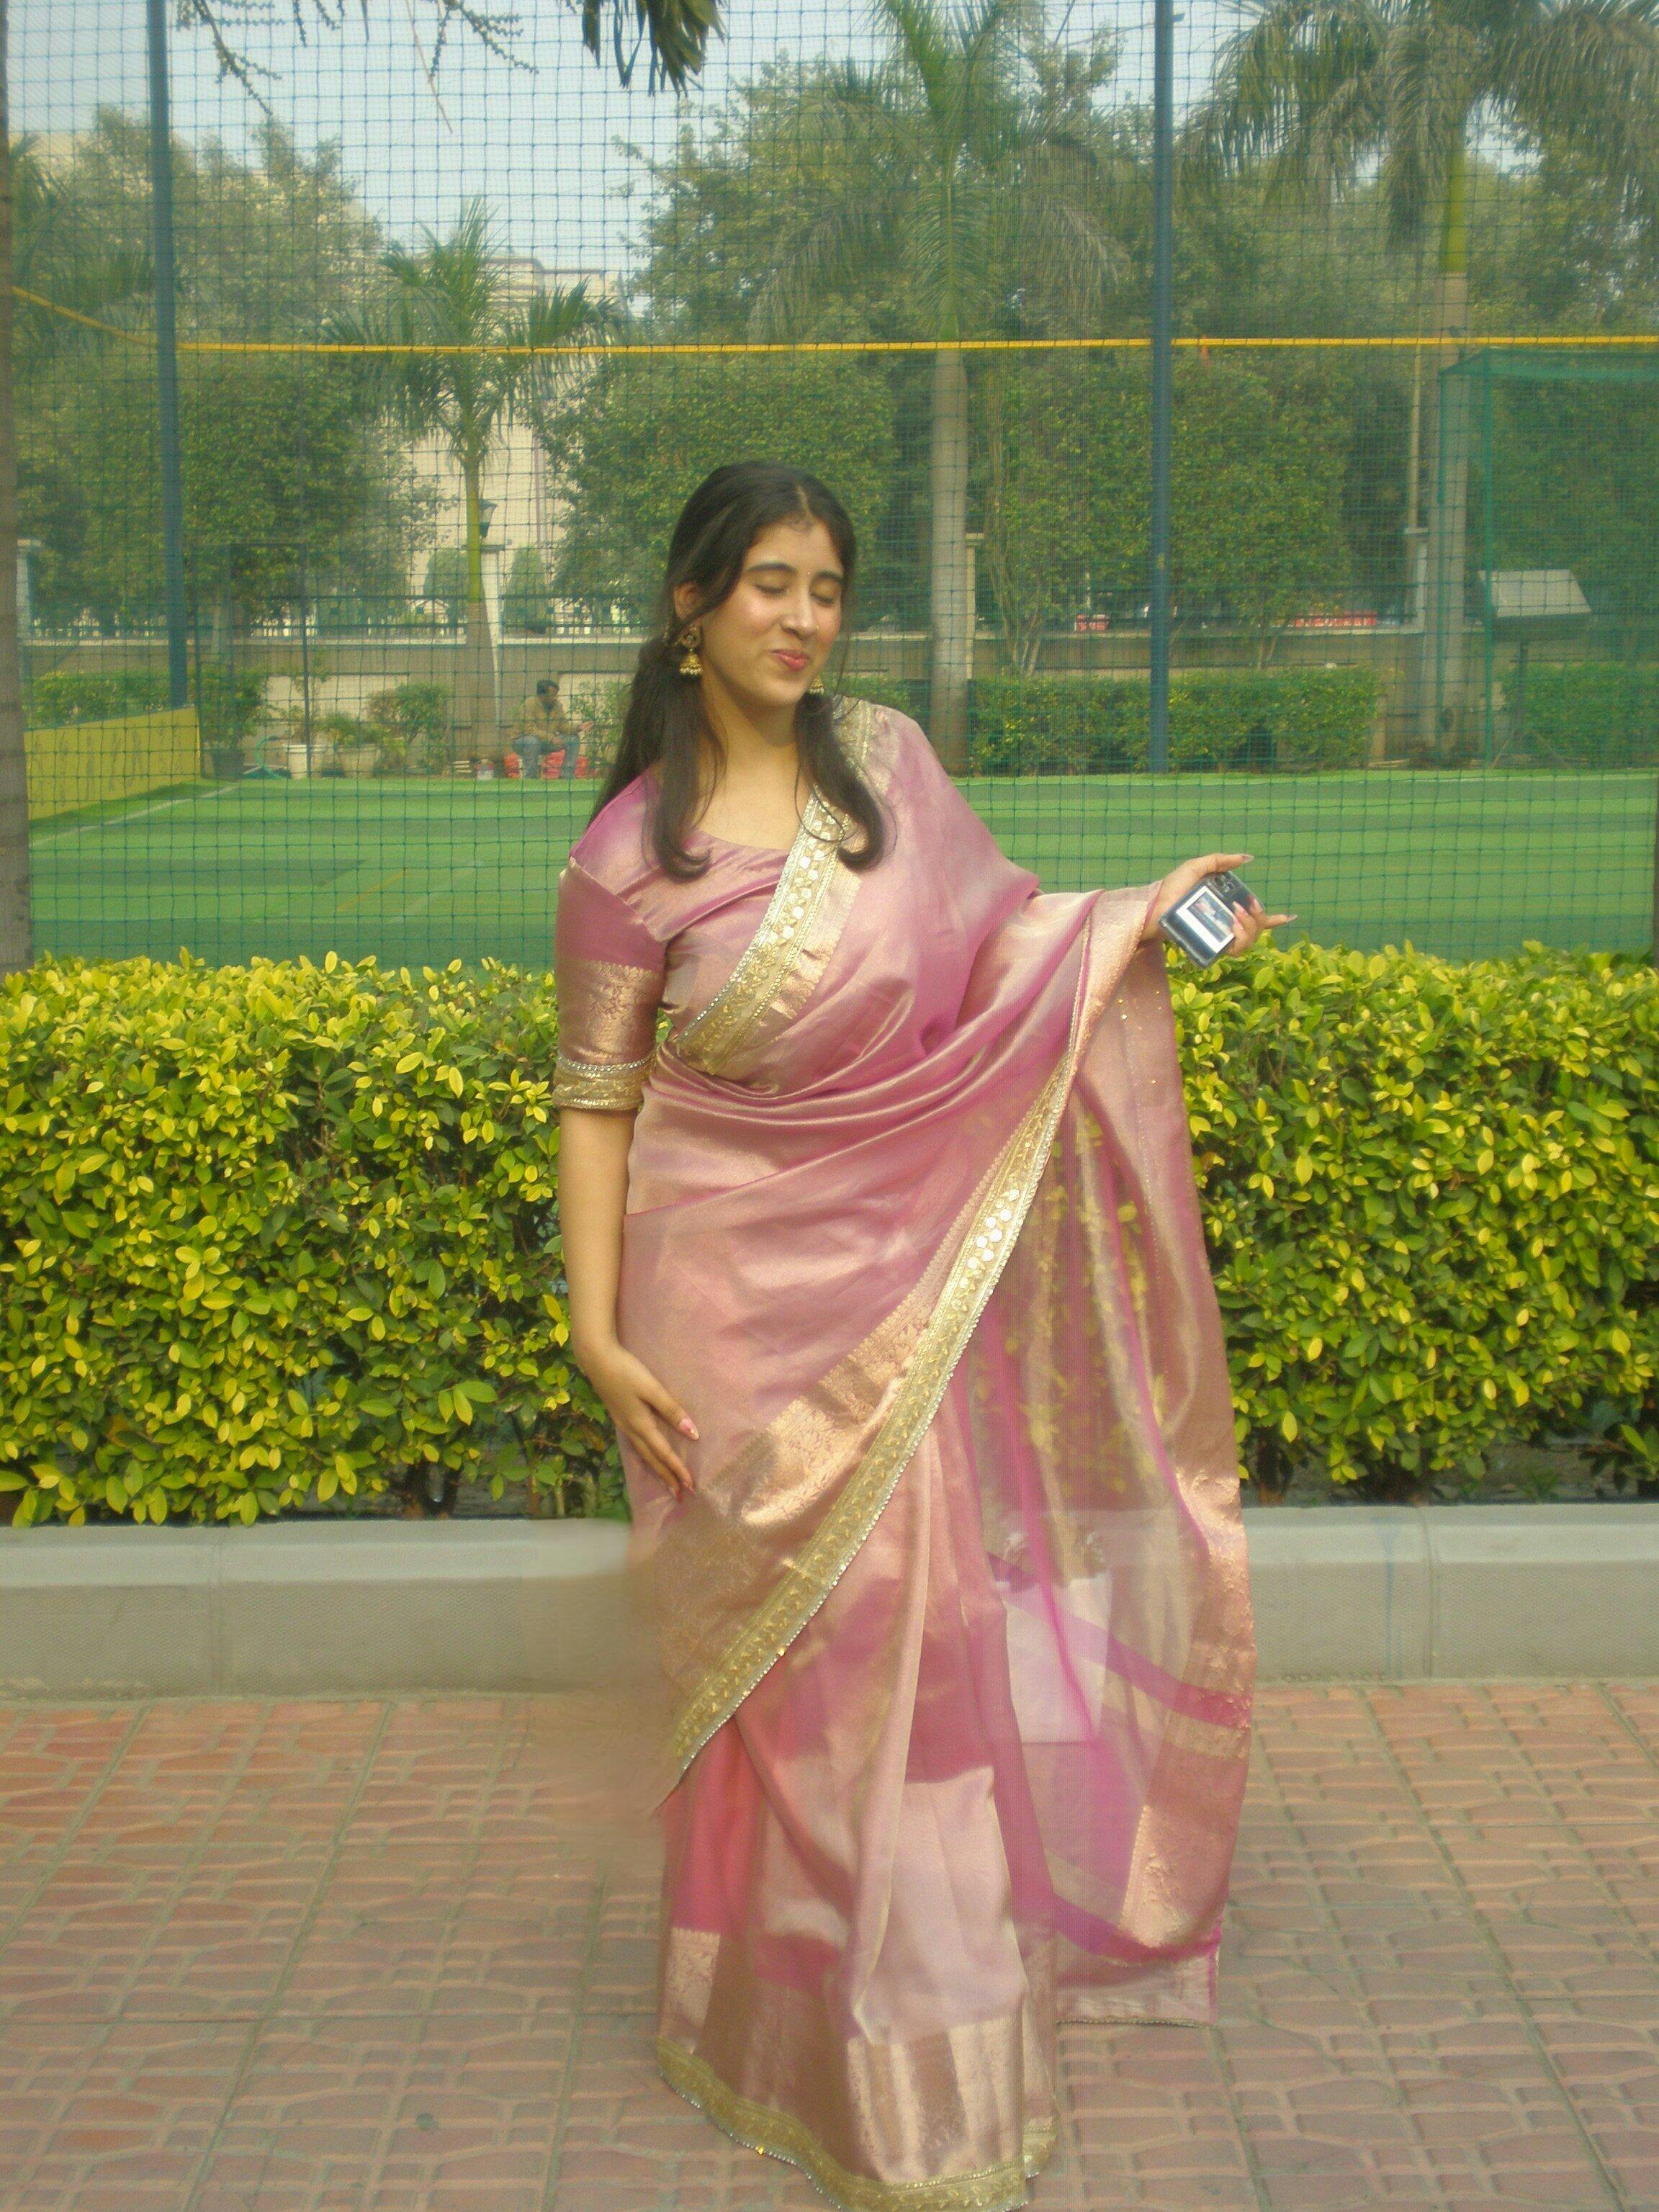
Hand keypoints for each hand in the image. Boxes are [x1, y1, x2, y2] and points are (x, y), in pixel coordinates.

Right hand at [574, 1337, 698, 1497]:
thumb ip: (672, 1410)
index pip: (663, 1453)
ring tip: (667, 1482)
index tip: (690, 1486)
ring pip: (643, 1453)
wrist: (596, 1359)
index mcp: (640, 1424)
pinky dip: (647, 1455)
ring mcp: (623, 1424)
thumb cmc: (626, 1371)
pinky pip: (636, 1444)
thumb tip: (693, 1434)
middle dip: (666, 1477)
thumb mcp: (651, 1389)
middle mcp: (631, 1429)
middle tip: (680, 1495)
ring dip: (657, 1469)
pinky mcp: (620, 1416)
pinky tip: (649, 1454)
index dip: (677, 1470)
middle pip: (652, 1459)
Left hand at [1140, 850, 1294, 955]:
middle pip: (1257, 928)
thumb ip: (1220, 861)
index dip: (1275, 920)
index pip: (1255, 918)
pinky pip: (1237, 950)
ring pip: (1250, 940)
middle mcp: (1225, 925)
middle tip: (1246, 905)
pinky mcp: (1212, 948)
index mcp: (1225, 908)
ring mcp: (1219, 937)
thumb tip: (1247, 858)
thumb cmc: (1171, 889)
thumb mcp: (1197, 868)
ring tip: (1236, 914)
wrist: (1155, 906)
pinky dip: (1242, 937)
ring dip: (1251, 926)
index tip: (1291, 917)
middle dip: (1259, 916)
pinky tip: (1234, 925)